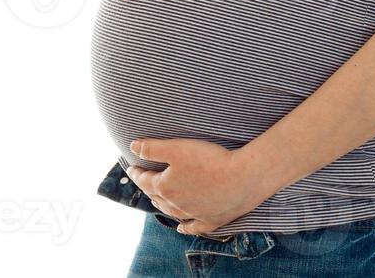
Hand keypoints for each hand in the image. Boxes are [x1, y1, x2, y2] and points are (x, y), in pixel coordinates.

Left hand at [124, 138, 268, 236]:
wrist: (243, 177)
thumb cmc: (209, 160)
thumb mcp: (176, 148)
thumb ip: (152, 148)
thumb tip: (132, 147)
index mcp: (165, 187)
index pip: (144, 181)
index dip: (136, 173)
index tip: (131, 168)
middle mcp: (176, 204)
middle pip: (156, 197)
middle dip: (147, 188)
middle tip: (143, 181)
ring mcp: (194, 214)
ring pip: (172, 212)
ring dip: (161, 205)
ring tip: (156, 200)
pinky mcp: (211, 220)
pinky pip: (194, 227)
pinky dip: (185, 228)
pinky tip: (181, 228)